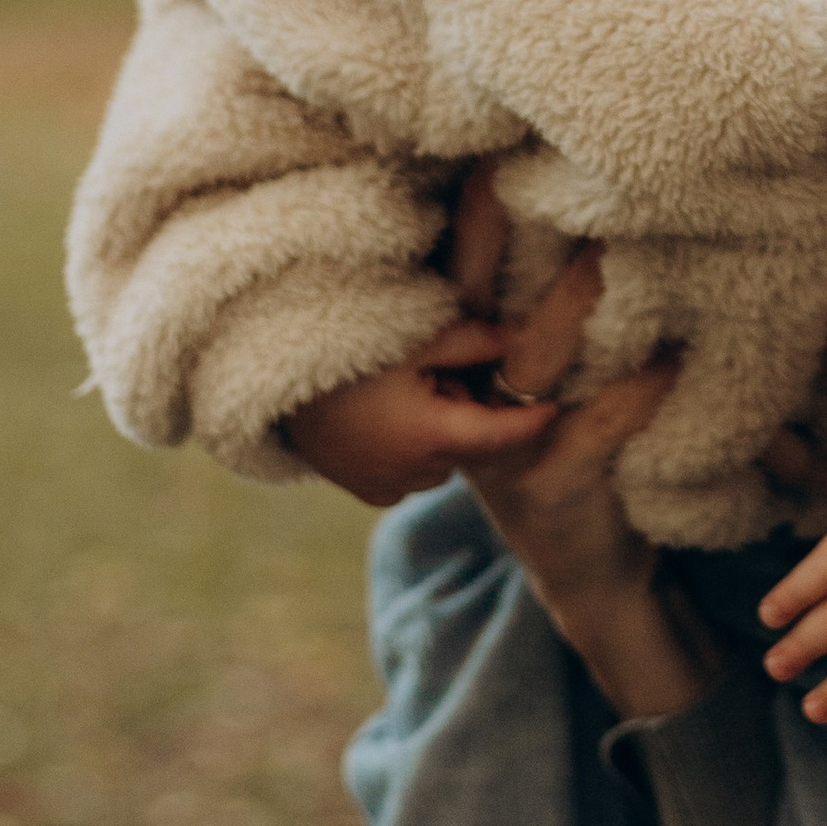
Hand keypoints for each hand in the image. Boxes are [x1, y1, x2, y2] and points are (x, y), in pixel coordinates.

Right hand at [284, 325, 558, 508]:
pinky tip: (386, 415)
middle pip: (473, 448)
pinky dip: (414, 451)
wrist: (269, 378)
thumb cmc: (345, 349)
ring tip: (407, 391)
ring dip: (444, 435)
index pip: (503, 435)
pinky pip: (411, 475)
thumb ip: (475, 341)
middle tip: (442, 372)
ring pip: (444, 462)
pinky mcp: (363, 490)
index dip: (534, 421)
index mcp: (432, 437)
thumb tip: (518, 346)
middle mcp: (412, 474)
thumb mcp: (417, 335)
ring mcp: (384, 488)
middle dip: (474, 415)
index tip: (557, 408)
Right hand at [447, 186, 710, 718]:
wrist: (586, 565)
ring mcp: (507, 444)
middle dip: (522, 235)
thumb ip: (549, 301)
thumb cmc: (576, 440)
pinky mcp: (554, 484)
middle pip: (488, 301)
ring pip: (539, 356)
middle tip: (574, 177)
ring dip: (582, 300)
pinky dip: (639, 388)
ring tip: (620, 248)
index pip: (463, 272)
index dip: (475, 213)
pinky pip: (598, 424)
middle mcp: (474, 394)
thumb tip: (602, 205)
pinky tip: (675, 357)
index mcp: (470, 356)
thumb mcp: (550, 373)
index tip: (497, 149)